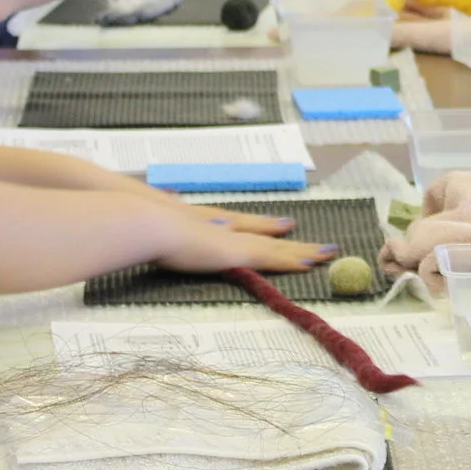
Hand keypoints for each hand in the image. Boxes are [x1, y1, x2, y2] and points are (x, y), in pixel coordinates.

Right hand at [155, 207, 337, 276]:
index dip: (263, 227)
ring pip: (276, 246)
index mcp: (207, 221)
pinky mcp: (236, 253)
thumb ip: (165, 223)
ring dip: (302, 250)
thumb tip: (168, 205)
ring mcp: (233, 239)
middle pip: (265, 234)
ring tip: (326, 252)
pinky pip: (271, 258)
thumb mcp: (156, 223)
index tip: (281, 226)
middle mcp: (226, 227)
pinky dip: (290, 261)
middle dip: (291, 241)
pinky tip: (309, 264)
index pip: (242, 225)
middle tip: (318, 244)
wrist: (148, 222)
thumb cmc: (144, 223)